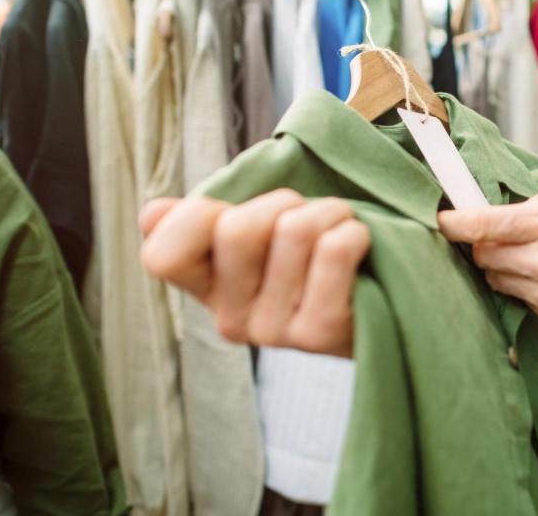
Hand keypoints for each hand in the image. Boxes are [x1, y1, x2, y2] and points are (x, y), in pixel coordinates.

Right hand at [139, 189, 369, 356]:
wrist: (385, 304)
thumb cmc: (316, 257)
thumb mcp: (258, 235)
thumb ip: (204, 222)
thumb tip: (152, 214)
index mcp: (205, 291)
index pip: (161, 256)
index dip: (197, 217)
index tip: (236, 214)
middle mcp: (231, 322)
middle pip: (237, 228)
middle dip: (284, 202)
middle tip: (309, 217)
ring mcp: (273, 334)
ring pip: (293, 230)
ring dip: (328, 212)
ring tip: (340, 229)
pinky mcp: (320, 334)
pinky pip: (332, 250)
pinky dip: (353, 231)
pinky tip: (359, 247)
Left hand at [439, 183, 537, 354]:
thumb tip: (512, 207)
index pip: (482, 224)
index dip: (454, 221)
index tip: (443, 218)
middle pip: (483, 255)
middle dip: (484, 243)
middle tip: (498, 234)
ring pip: (499, 280)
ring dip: (506, 267)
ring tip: (536, 256)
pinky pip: (524, 302)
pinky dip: (530, 288)